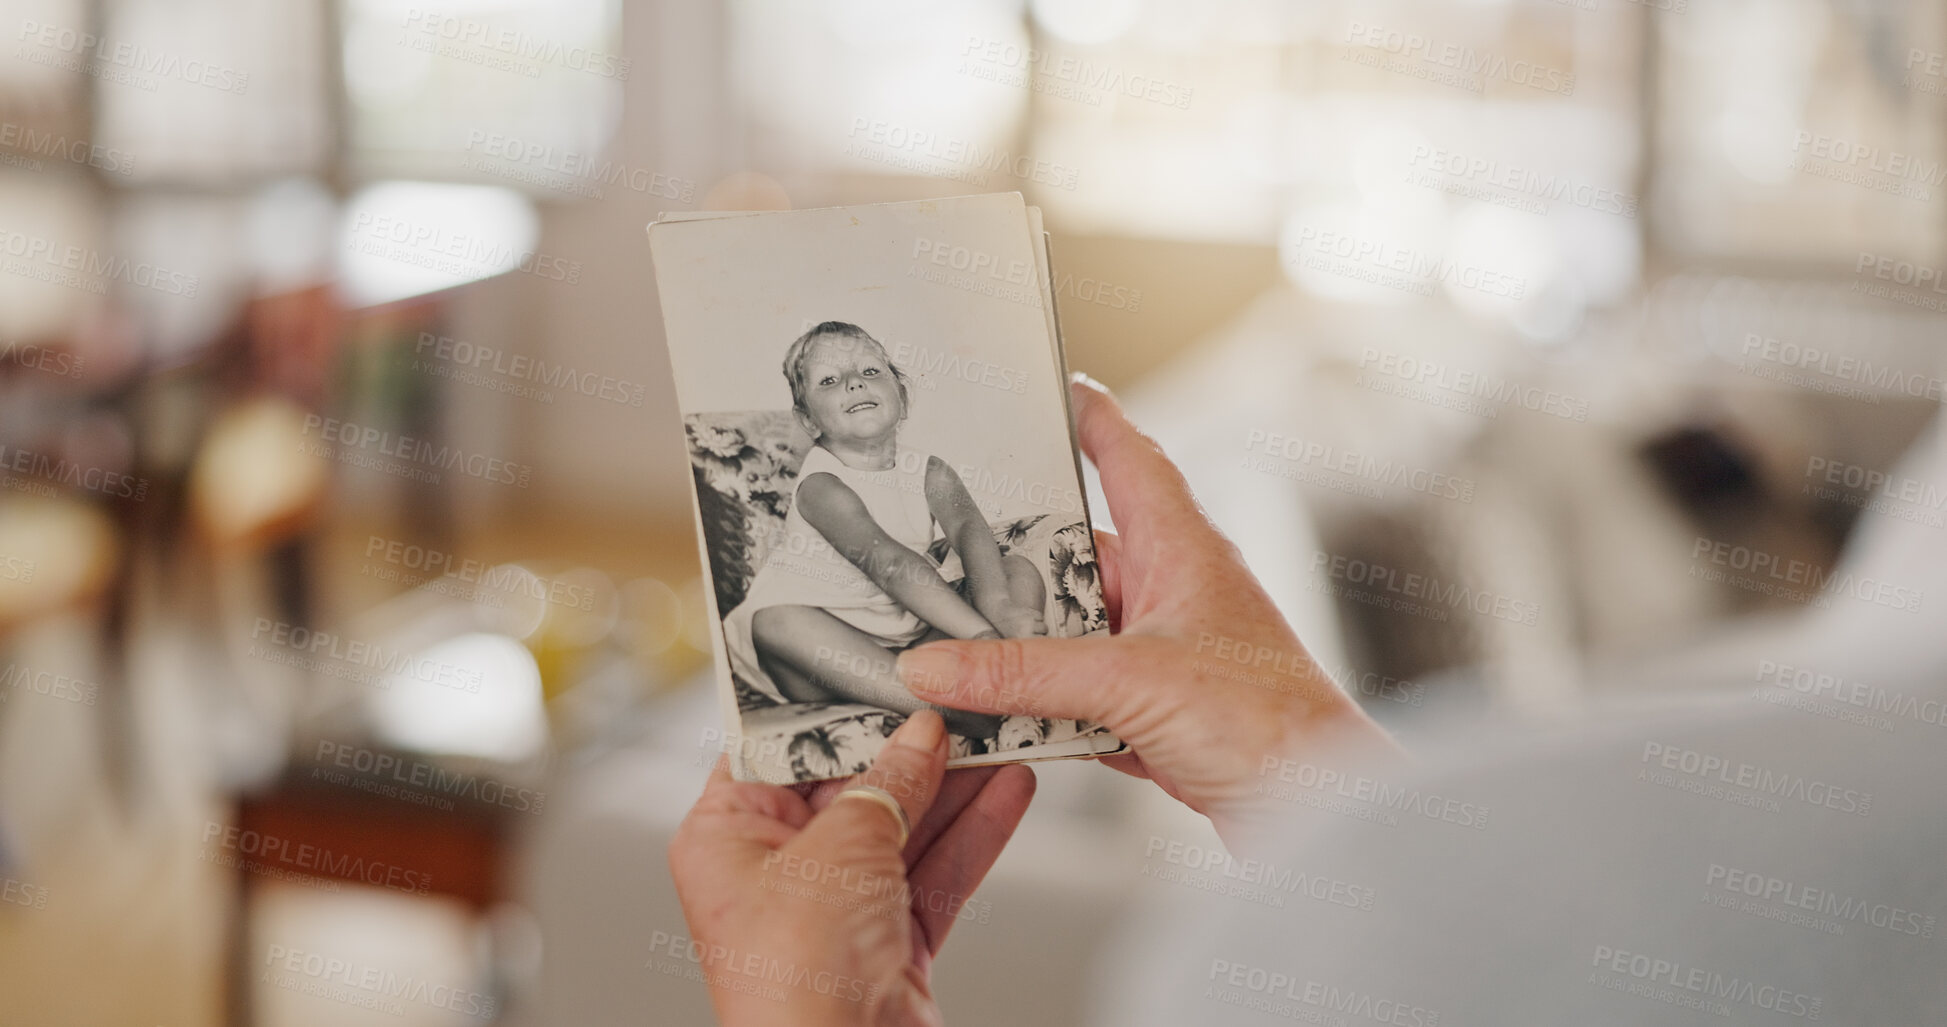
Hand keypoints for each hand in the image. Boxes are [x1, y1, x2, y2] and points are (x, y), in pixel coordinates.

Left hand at [669, 711, 1036, 1026]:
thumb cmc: (797, 981)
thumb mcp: (843, 849)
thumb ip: (888, 783)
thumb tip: (920, 735)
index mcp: (725, 836)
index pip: (776, 746)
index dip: (827, 705)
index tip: (874, 665)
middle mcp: (774, 869)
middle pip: (849, 783)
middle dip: (910, 745)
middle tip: (956, 697)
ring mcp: (834, 906)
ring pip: (902, 826)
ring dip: (955, 785)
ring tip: (1001, 733)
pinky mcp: (887, 940)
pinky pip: (933, 872)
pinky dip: (971, 836)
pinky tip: (1008, 793)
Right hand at [895, 375, 1395, 842]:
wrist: (1322, 813)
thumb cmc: (1273, 726)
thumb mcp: (1128, 684)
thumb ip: (1023, 674)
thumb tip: (937, 664)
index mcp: (1184, 552)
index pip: (1129, 460)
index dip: (1092, 419)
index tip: (1053, 389)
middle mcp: (1175, 596)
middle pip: (1076, 562)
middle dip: (1015, 571)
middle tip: (946, 563)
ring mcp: (1167, 659)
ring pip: (1071, 639)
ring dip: (1022, 655)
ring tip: (957, 658)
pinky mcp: (1159, 719)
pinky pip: (1079, 703)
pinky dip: (1041, 714)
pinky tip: (1002, 727)